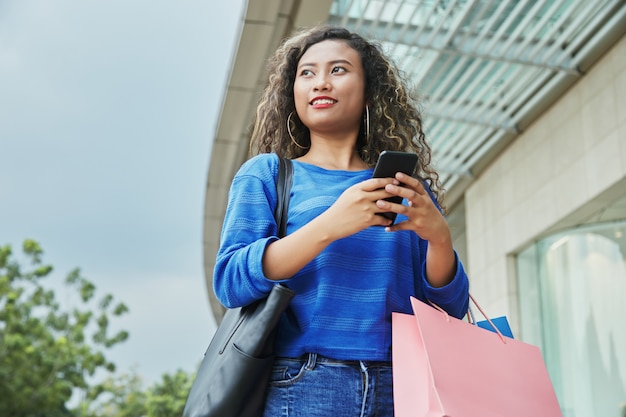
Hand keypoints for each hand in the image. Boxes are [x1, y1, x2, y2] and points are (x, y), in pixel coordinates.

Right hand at [318, 177, 396, 239]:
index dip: (388, 180)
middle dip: (396, 191)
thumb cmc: (340, 209)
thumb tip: (377, 187)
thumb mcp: (348, 195)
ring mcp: (366, 209)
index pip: (377, 181)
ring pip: (387, 205)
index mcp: (357, 189)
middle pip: (385, 191)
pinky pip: (383, 219)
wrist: (330, 225)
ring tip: (400, 207)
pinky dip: (387, 220)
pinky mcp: (367, 221)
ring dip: (394, 206)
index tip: (396, 180)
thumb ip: (361, 190)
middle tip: (403, 191)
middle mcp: (362, 197)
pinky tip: (389, 221)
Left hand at [376, 172, 455, 286]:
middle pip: (411, 195)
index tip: (397, 174)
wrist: (438, 230)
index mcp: (424, 196)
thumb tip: (397, 183)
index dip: (407, 179)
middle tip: (387, 187)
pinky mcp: (417, 226)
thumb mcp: (423, 201)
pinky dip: (394, 227)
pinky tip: (386, 227)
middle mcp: (424, 204)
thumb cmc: (427, 212)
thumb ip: (413, 193)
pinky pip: (404, 226)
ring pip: (405, 210)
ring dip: (391, 206)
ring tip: (379, 203)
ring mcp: (420, 215)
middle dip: (399, 191)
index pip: (417, 185)